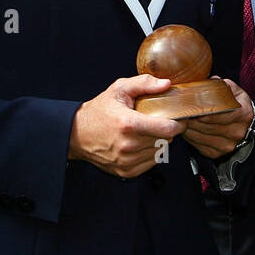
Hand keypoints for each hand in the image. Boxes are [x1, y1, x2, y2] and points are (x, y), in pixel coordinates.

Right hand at [69, 74, 185, 178]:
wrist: (77, 134)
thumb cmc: (99, 111)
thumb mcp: (119, 89)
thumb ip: (144, 83)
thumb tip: (166, 84)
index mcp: (129, 124)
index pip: (168, 129)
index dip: (178, 123)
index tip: (178, 118)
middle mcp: (129, 145)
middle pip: (167, 140)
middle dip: (167, 130)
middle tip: (158, 121)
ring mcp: (128, 161)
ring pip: (160, 152)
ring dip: (159, 142)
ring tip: (146, 132)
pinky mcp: (127, 171)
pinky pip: (151, 162)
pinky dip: (150, 153)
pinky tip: (140, 143)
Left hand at [181, 78, 254, 158]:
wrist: (242, 125)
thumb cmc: (236, 105)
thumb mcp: (233, 90)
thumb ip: (221, 85)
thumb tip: (207, 82)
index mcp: (243, 114)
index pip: (221, 113)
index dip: (204, 110)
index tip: (191, 105)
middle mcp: (237, 132)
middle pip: (207, 126)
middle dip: (191, 118)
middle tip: (179, 110)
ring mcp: (228, 145)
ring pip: (200, 136)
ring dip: (187, 128)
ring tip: (180, 118)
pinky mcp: (217, 153)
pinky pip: (197, 145)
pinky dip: (189, 137)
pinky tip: (186, 128)